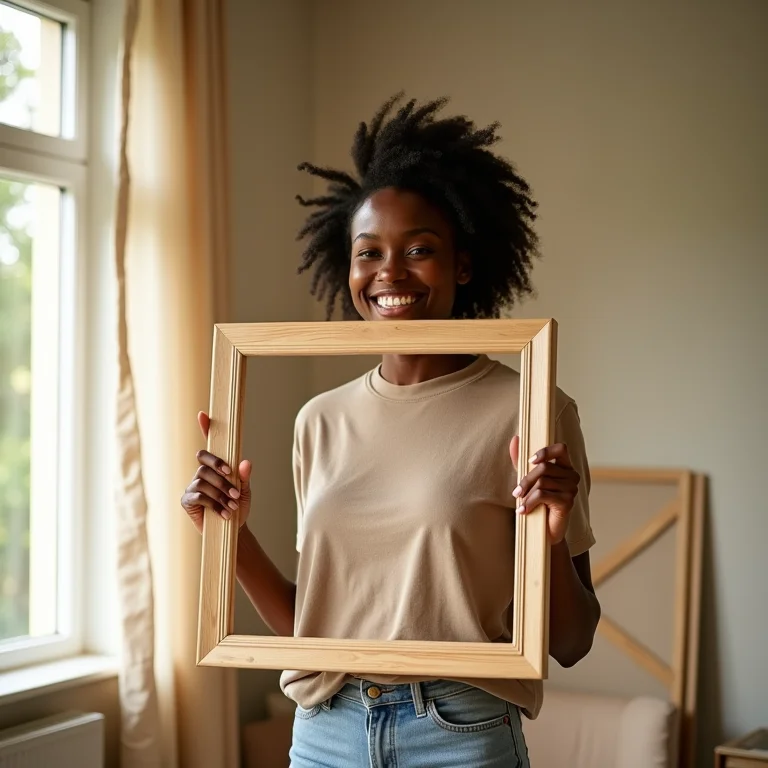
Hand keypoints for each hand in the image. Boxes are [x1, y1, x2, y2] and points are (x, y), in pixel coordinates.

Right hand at [180, 411, 251, 534]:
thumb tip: (246, 462)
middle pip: (204, 461)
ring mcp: (193, 486)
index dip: (205, 428)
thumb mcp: (245, 491)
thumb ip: (244, 477)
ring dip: (221, 493)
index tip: (203, 414)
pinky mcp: (187, 500)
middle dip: (220, 473)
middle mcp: (201, 472)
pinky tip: (225, 513)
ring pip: (203, 480)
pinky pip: (199, 496)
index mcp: (216, 466)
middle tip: (235, 488)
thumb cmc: (238, 507)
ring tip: (233, 505)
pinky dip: (215, 504)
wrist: (234, 530)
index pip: (210, 445)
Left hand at [509, 436, 579, 544]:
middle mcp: (572, 475)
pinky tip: (523, 510)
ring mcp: (572, 489)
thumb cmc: (536, 503)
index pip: (561, 448)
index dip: (545, 451)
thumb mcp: (527, 479)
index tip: (530, 460)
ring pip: (542, 481)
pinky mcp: (568, 502)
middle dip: (526, 479)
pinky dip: (529, 502)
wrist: (542, 532)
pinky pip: (543, 495)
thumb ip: (521, 460)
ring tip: (520, 503)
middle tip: (516, 492)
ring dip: (526, 494)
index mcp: (564, 466)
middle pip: (545, 467)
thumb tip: (515, 439)